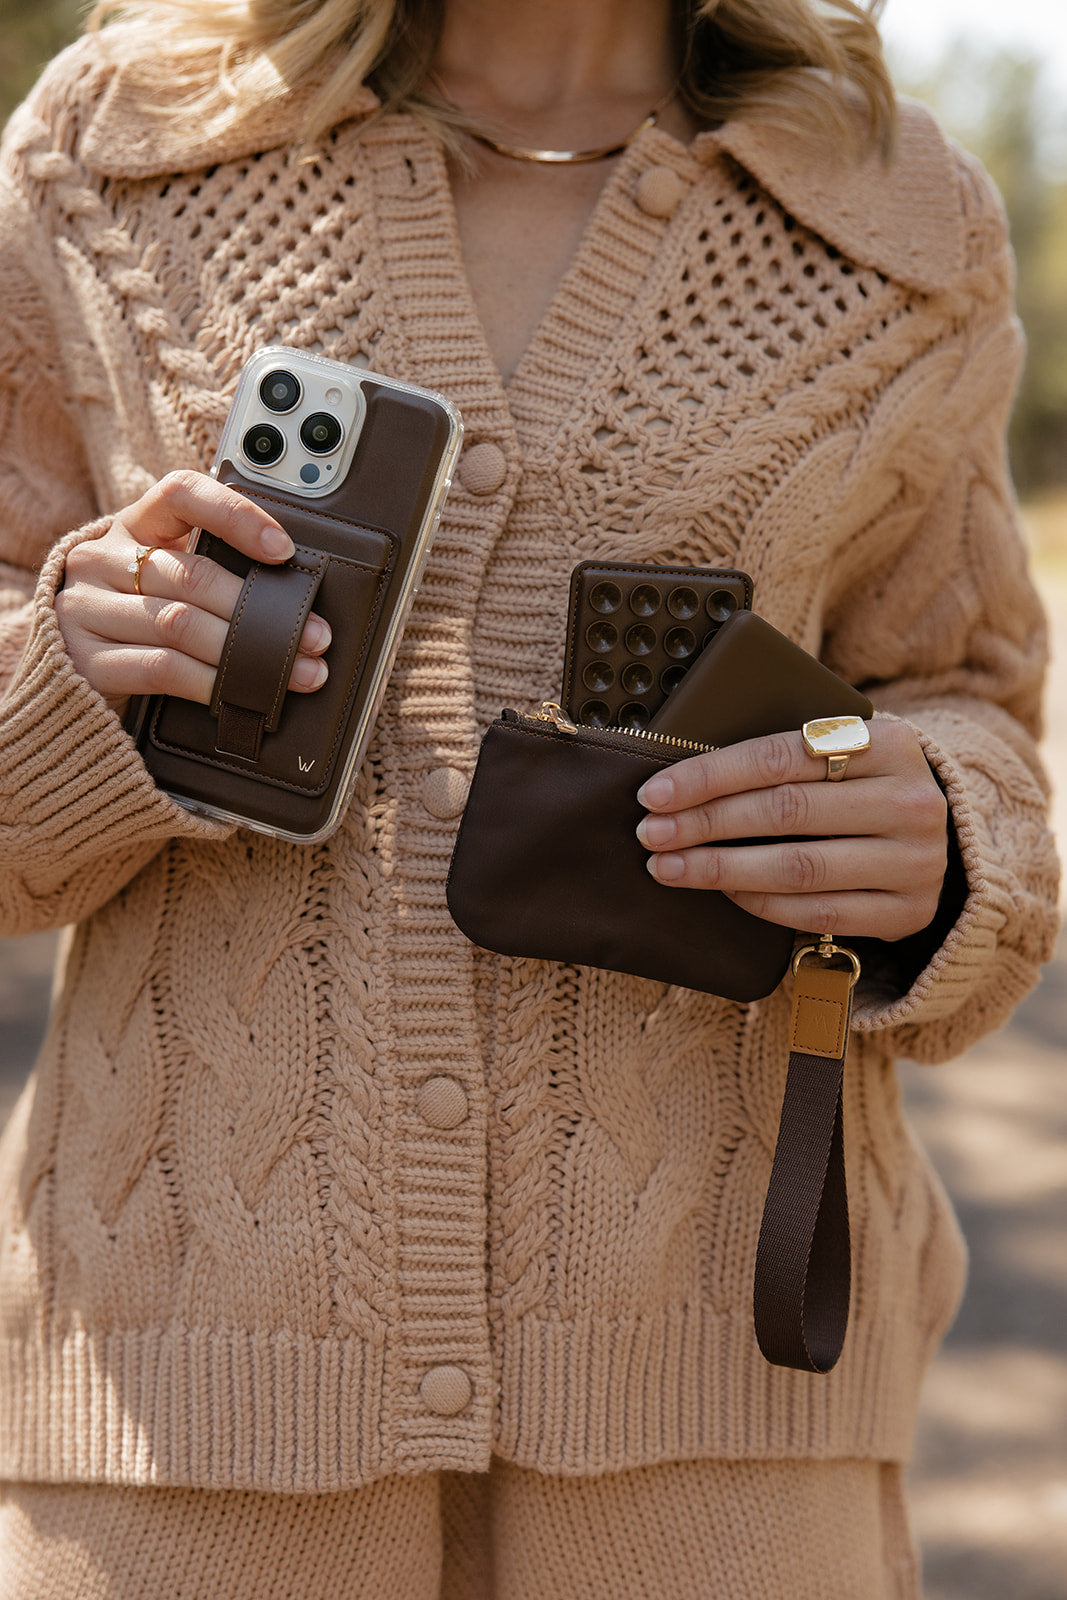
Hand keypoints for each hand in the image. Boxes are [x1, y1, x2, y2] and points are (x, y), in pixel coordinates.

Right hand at [55, 471, 330, 715]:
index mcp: (131, 525)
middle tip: (313, 637)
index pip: (182, 493)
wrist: (65, 673)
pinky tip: (237, 692)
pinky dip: (209, 682)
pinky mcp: (83, 659)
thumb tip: (288, 589)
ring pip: (181, 624)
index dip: (237, 515)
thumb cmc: (133, 621)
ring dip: (246, 652)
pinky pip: (161, 668)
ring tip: (295, 671)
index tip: (284, 550)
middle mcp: (100, 559)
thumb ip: (206, 569)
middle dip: (261, 611)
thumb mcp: (162, 581)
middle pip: (193, 575)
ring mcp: (85, 609)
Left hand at [635, 720, 948, 940]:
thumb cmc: (859, 787)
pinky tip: (722, 891)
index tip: (655, 793)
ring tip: (669, 867)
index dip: (710, 775)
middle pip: (785, 811)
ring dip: (720, 869)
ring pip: (799, 867)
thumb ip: (782, 755)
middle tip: (651, 833)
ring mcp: (916, 861)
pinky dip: (760, 902)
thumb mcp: (838, 754)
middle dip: (705, 823)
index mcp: (890, 743)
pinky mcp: (909, 911)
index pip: (780, 756)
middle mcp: (912, 801)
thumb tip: (682, 779)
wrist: (936, 838)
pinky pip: (818, 913)